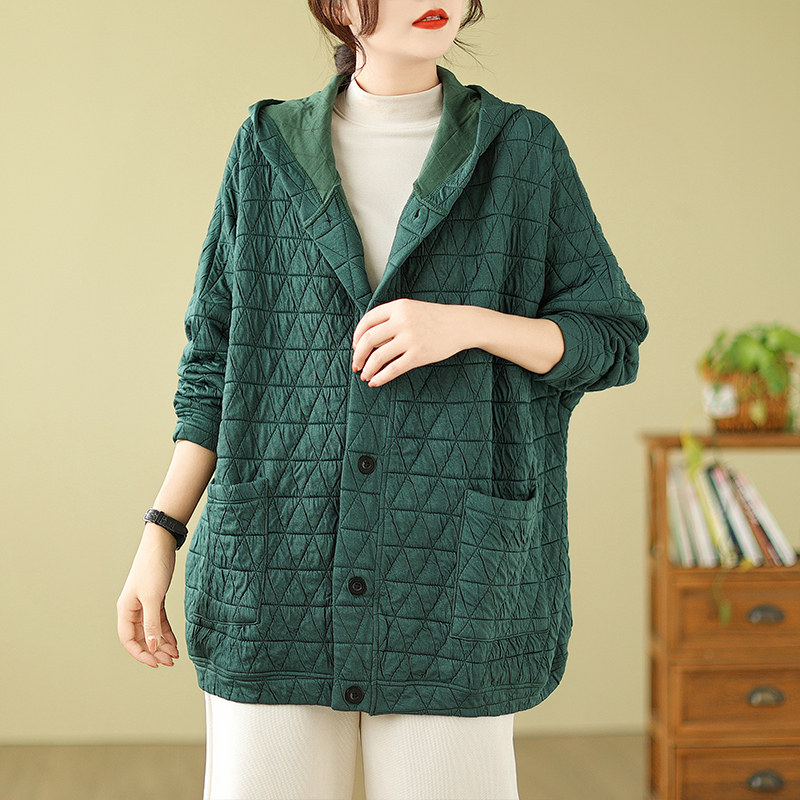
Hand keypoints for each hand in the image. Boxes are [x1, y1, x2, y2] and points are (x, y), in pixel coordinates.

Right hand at [116, 530, 180, 667]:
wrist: (160, 545)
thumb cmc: (152, 568)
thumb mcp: (153, 598)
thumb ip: (152, 624)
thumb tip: (152, 647)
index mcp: (126, 610)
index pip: (128, 640)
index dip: (141, 654)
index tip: (156, 663)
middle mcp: (132, 609)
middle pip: (141, 638)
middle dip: (155, 651)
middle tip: (170, 661)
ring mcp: (144, 604)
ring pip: (151, 631)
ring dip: (162, 643)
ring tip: (175, 655)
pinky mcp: (155, 598)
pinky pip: (159, 621)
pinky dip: (166, 632)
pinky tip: (175, 641)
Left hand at [351, 298, 468, 386]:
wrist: (461, 324)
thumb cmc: (434, 318)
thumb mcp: (410, 309)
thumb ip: (390, 319)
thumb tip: (367, 340)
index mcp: (398, 307)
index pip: (367, 321)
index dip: (356, 336)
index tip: (355, 347)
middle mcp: (402, 321)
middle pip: (368, 340)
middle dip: (357, 355)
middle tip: (356, 364)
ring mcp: (410, 338)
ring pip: (378, 357)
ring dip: (367, 369)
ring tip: (364, 375)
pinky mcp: (418, 355)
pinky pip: (393, 369)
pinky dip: (380, 377)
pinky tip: (375, 382)